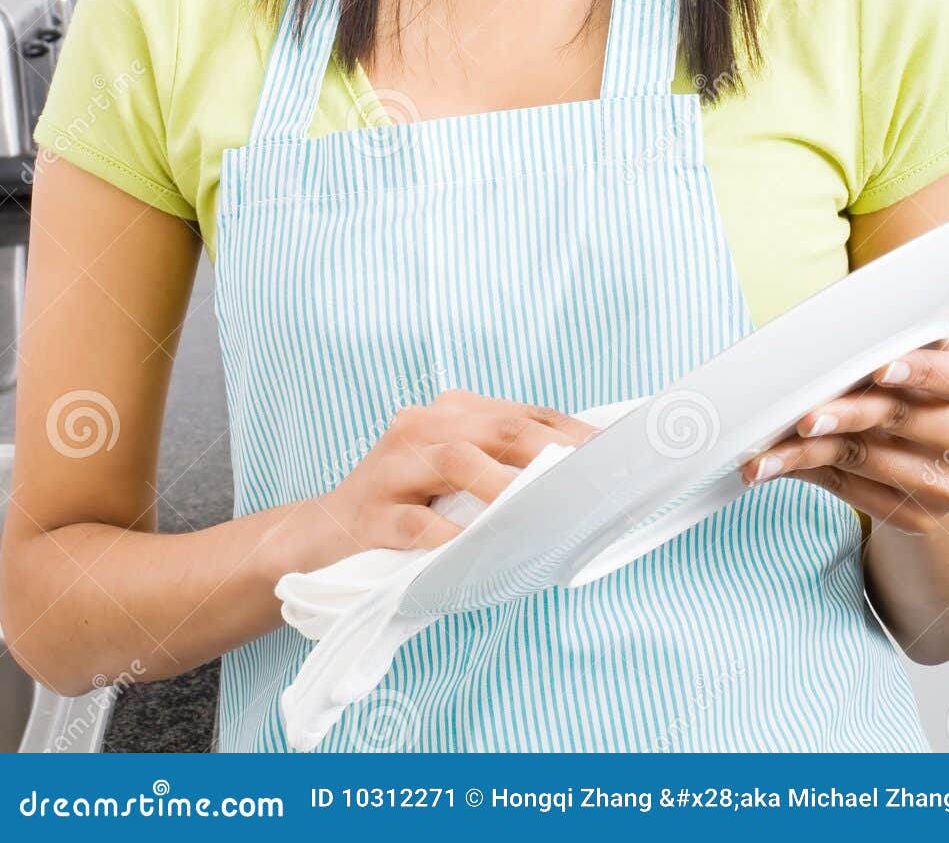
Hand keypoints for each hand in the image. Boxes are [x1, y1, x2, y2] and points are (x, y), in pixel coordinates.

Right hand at [320, 387, 599, 554]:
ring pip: (457, 459)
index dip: (574, 434)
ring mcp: (394, 466)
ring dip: (504, 483)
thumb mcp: (458, 478)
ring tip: (540, 507)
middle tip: (594, 478)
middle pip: (501, 429)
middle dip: (553, 451)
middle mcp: (424, 425)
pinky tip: (472, 549)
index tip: (617, 456)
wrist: (320, 537)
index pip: (527, 415)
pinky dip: (447, 535)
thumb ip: (507, 471)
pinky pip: (415, 522)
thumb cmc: (407, 508)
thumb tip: (581, 484)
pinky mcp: (371, 512)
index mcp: (453, 411)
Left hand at [739, 287, 948, 532]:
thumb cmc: (921, 369)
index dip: (922, 371)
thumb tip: (948, 287)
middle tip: (803, 415)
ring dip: (809, 452)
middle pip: (902, 420)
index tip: (881, 369)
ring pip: (867, 460)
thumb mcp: (937, 334)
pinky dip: (810, 474)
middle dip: (847, 415)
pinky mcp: (918, 517)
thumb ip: (938, 313)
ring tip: (767, 447)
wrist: (937, 448)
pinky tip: (777, 464)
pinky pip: (854, 494)